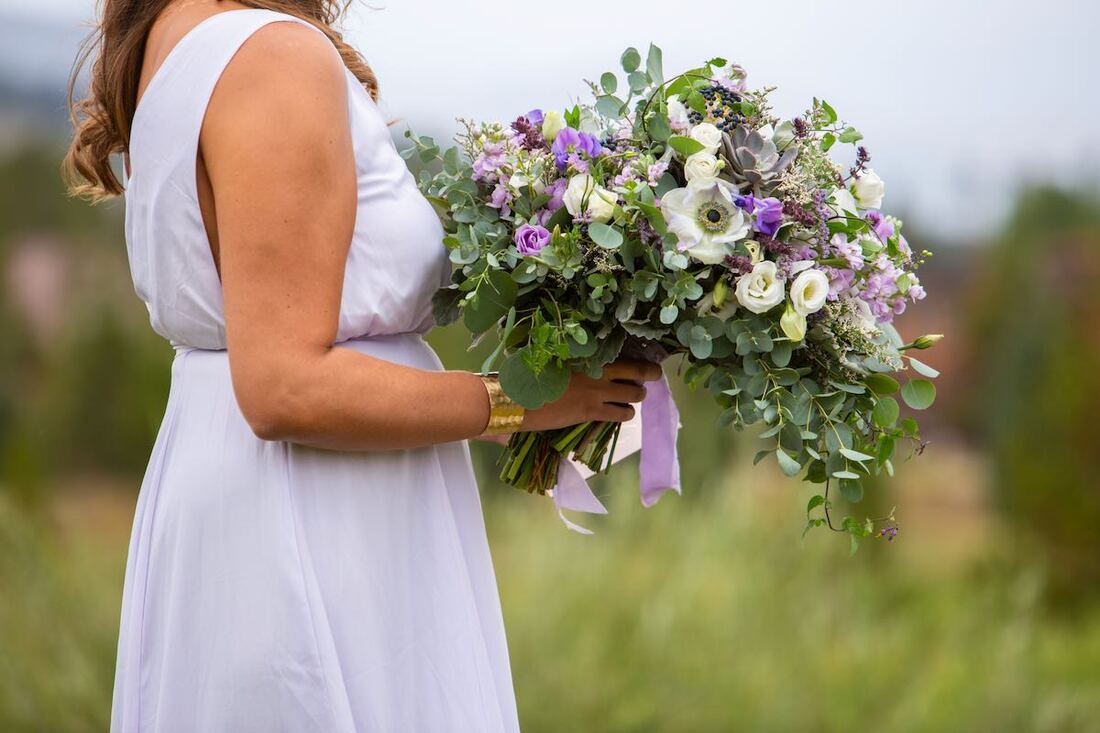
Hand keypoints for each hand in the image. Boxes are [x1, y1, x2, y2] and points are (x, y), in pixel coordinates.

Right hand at [519, 360, 662, 431]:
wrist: (518, 399)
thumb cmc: (529, 374)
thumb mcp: (552, 358)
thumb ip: (572, 358)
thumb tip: (578, 359)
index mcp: (589, 357)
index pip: (625, 356)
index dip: (641, 361)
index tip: (649, 362)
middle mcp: (599, 374)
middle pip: (638, 374)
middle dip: (647, 377)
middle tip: (647, 379)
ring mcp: (598, 394)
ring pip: (633, 397)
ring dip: (635, 398)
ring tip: (630, 398)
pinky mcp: (591, 413)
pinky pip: (620, 415)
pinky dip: (623, 414)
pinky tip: (619, 413)